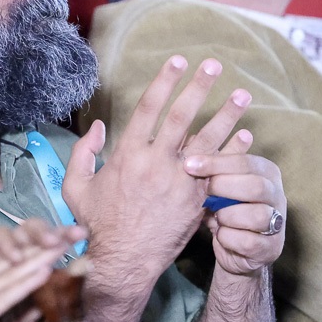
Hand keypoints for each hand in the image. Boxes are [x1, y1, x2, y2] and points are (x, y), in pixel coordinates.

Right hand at [0, 224, 74, 321]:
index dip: (18, 253)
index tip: (40, 242)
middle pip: (6, 264)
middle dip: (34, 248)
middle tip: (61, 234)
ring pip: (10, 274)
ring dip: (38, 257)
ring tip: (62, 243)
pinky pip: (5, 296)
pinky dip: (26, 281)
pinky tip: (45, 270)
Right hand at [62, 56, 249, 290]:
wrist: (123, 261)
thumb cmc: (98, 224)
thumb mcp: (76, 187)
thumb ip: (84, 153)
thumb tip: (99, 127)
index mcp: (127, 154)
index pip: (148, 107)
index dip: (164, 81)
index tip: (178, 60)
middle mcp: (156, 163)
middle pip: (181, 116)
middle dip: (199, 87)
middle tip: (214, 65)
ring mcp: (179, 182)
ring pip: (207, 140)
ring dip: (227, 115)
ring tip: (243, 94)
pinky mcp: (195, 201)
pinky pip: (219, 171)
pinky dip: (233, 152)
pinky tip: (245, 135)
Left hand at [185, 151, 286, 276]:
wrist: (235, 249)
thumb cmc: (225, 209)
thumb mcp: (220, 186)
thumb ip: (213, 168)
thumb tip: (194, 139)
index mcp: (268, 173)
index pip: (246, 162)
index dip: (217, 162)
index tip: (189, 165)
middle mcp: (277, 195)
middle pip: (256, 186)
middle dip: (223, 187)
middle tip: (203, 191)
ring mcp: (278, 223)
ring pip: (256, 215)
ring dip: (227, 215)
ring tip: (215, 216)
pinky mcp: (271, 248)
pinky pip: (249, 242)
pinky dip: (228, 238)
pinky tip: (220, 234)